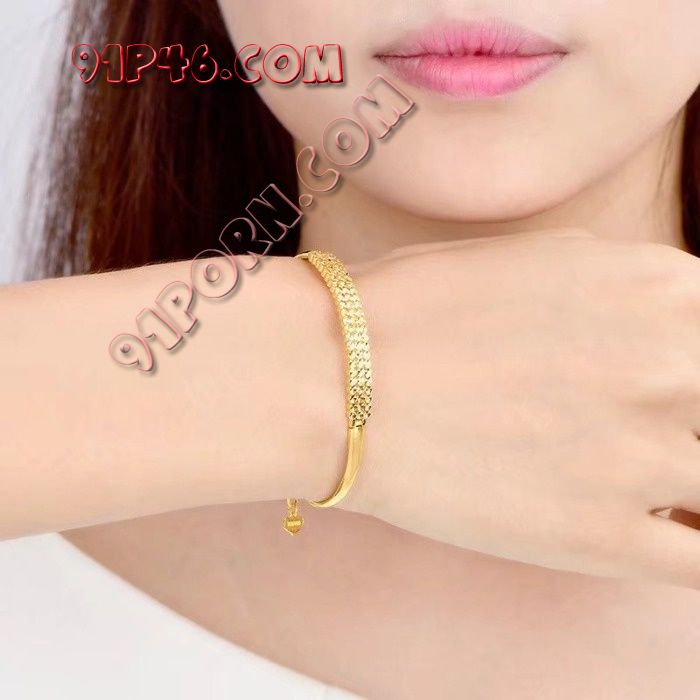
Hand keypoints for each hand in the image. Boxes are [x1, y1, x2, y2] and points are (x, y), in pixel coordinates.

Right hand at [342, 229, 699, 588]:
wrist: (338, 380)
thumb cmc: (418, 308)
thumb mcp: (535, 259)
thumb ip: (621, 281)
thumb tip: (659, 311)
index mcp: (657, 287)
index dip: (694, 361)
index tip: (672, 387)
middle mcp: (670, 365)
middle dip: (687, 415)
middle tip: (633, 429)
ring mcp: (641, 455)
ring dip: (688, 482)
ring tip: (635, 478)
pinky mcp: (603, 537)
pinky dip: (694, 545)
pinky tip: (660, 533)